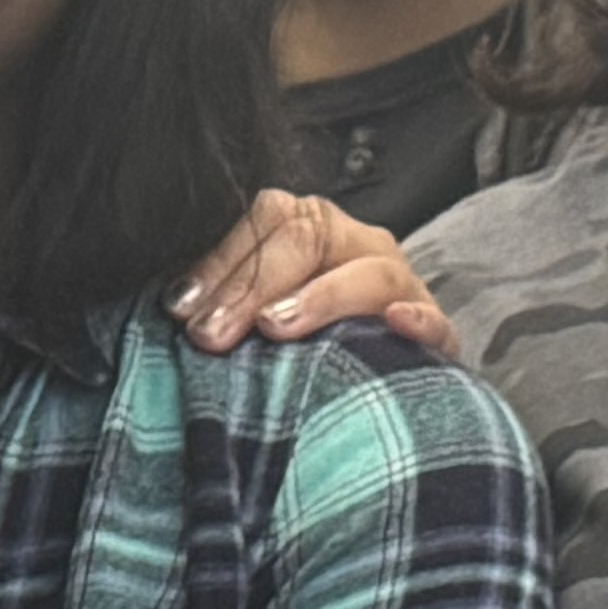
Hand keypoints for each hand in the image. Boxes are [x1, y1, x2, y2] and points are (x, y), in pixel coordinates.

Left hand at [173, 188, 457, 359]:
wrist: (365, 391)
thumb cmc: (293, 348)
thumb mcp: (249, 315)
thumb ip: (220, 304)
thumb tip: (173, 310)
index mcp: (311, 230)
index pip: (270, 217)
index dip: (223, 260)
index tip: (181, 308)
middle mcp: (357, 247)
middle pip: (312, 238)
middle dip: (254, 286)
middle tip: (211, 335)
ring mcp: (400, 286)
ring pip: (371, 272)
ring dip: (321, 297)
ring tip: (276, 326)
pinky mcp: (433, 335)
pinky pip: (434, 320)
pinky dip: (418, 321)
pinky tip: (395, 325)